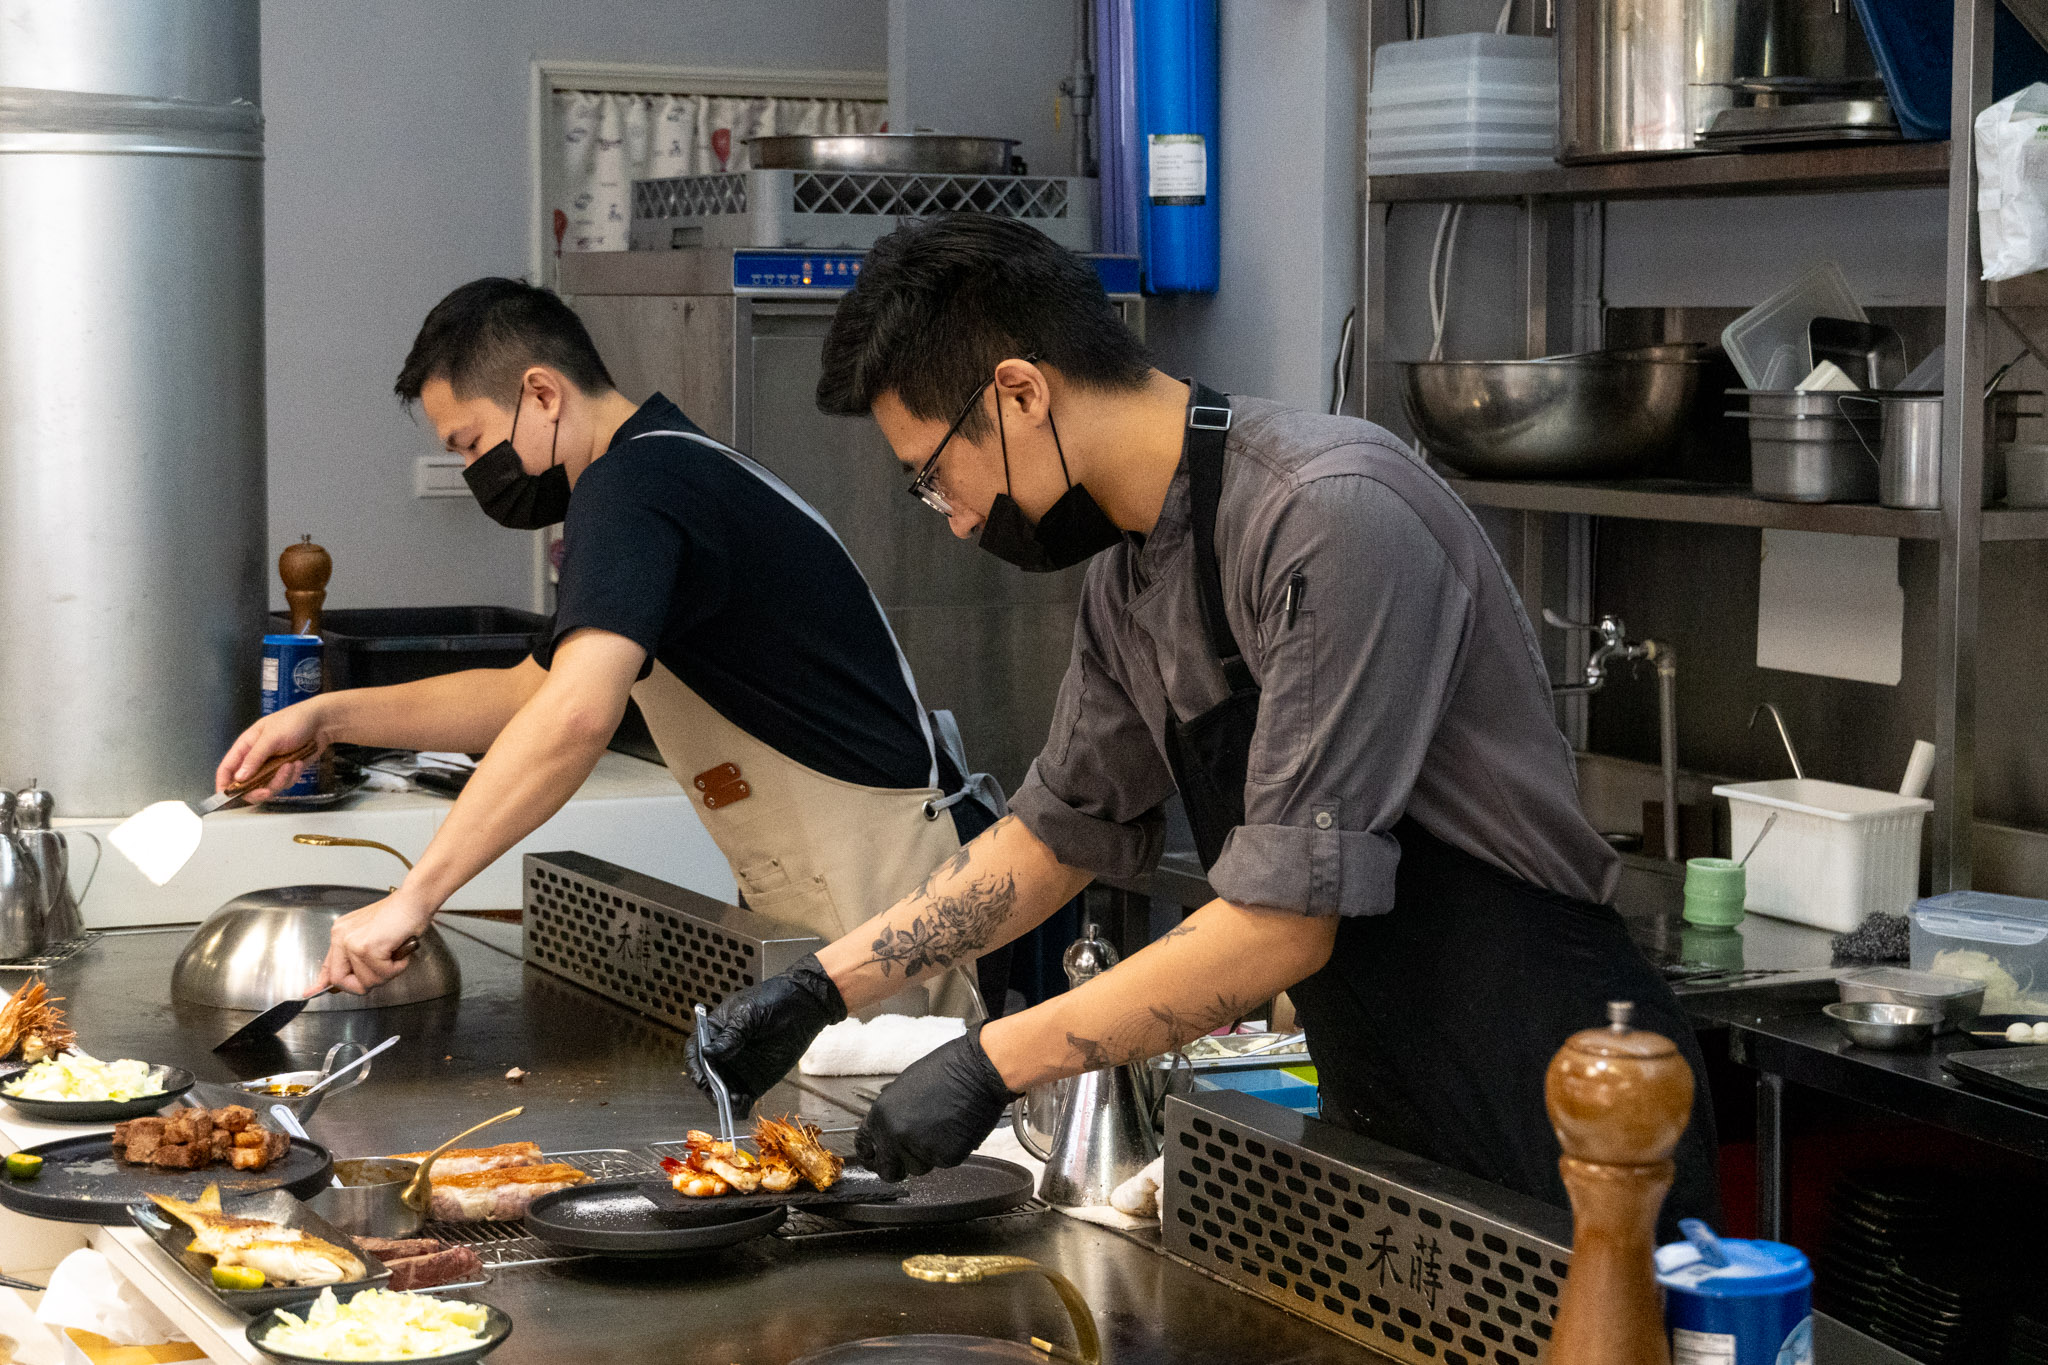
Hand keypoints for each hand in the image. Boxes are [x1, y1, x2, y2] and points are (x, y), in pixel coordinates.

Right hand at [216, 700, 330, 802]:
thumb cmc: (294, 721)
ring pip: (267, 787)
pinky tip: (299, 762)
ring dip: (280, 780)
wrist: (322, 723)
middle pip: (246, 785)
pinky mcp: (286, 771)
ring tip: (291, 764)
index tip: (226, 797)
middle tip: (267, 791)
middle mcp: (256, 759)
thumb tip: (239, 777)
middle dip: (256, 791)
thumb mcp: (271, 737)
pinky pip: (284, 783)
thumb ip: (255, 757)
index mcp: (246, 747)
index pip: (227, 769)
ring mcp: (271, 767)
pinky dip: (292, 776)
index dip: (224, 784)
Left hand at [315, 889, 434, 994]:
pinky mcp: (367, 947)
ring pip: (366, 981)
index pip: (328, 966)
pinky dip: (396, 968)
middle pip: (340, 980)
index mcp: (341, 933)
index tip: (311, 992)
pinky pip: (382, 974)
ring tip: (395, 954)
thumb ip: (357, 956)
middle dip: (364, 984)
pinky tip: (400, 951)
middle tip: (382, 970)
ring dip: (387, 973)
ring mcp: (352, 942)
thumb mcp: (372, 935)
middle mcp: (341, 937)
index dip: (322, 983)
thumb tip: (346, 977)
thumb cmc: (401, 915)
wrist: (414, 900)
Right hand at [689, 954, 846, 1113]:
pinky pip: (742, 1101)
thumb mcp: (748, 1013)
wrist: (803, 1005)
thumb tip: (708, 1053)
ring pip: (722, 1092)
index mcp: (715, 1033)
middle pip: (707, 1077)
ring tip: (734, 1100)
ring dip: (723, 1101)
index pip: (696, 1052)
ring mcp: (739, 1069)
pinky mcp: (755, 1082)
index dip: (695, 1066)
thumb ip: (731, 1035)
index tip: (701, 1077)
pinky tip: (743, 1104)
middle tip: (718, 1093)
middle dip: (709, 1088)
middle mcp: (723, 1054)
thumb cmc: (773, 1000)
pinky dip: (739, 1108)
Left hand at [855, 1025, 1016, 1181]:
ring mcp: (920, 1149)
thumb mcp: (905, 1087)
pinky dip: (950, 1150)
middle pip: (888, 1170)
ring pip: (919, 1167)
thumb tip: (890, 1132)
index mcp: (881, 1115)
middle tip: (911, 1156)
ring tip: (942, 1127)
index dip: (872, 1156)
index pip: (864, 1148)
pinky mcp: (945, 1157)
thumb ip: (893, 1115)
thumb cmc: (947, 1070)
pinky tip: (956, 1128)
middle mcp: (895, 1136)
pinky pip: (943, 1162)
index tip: (877, 1158)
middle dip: (898, 1167)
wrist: (977, 1071)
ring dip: (928, 1155)